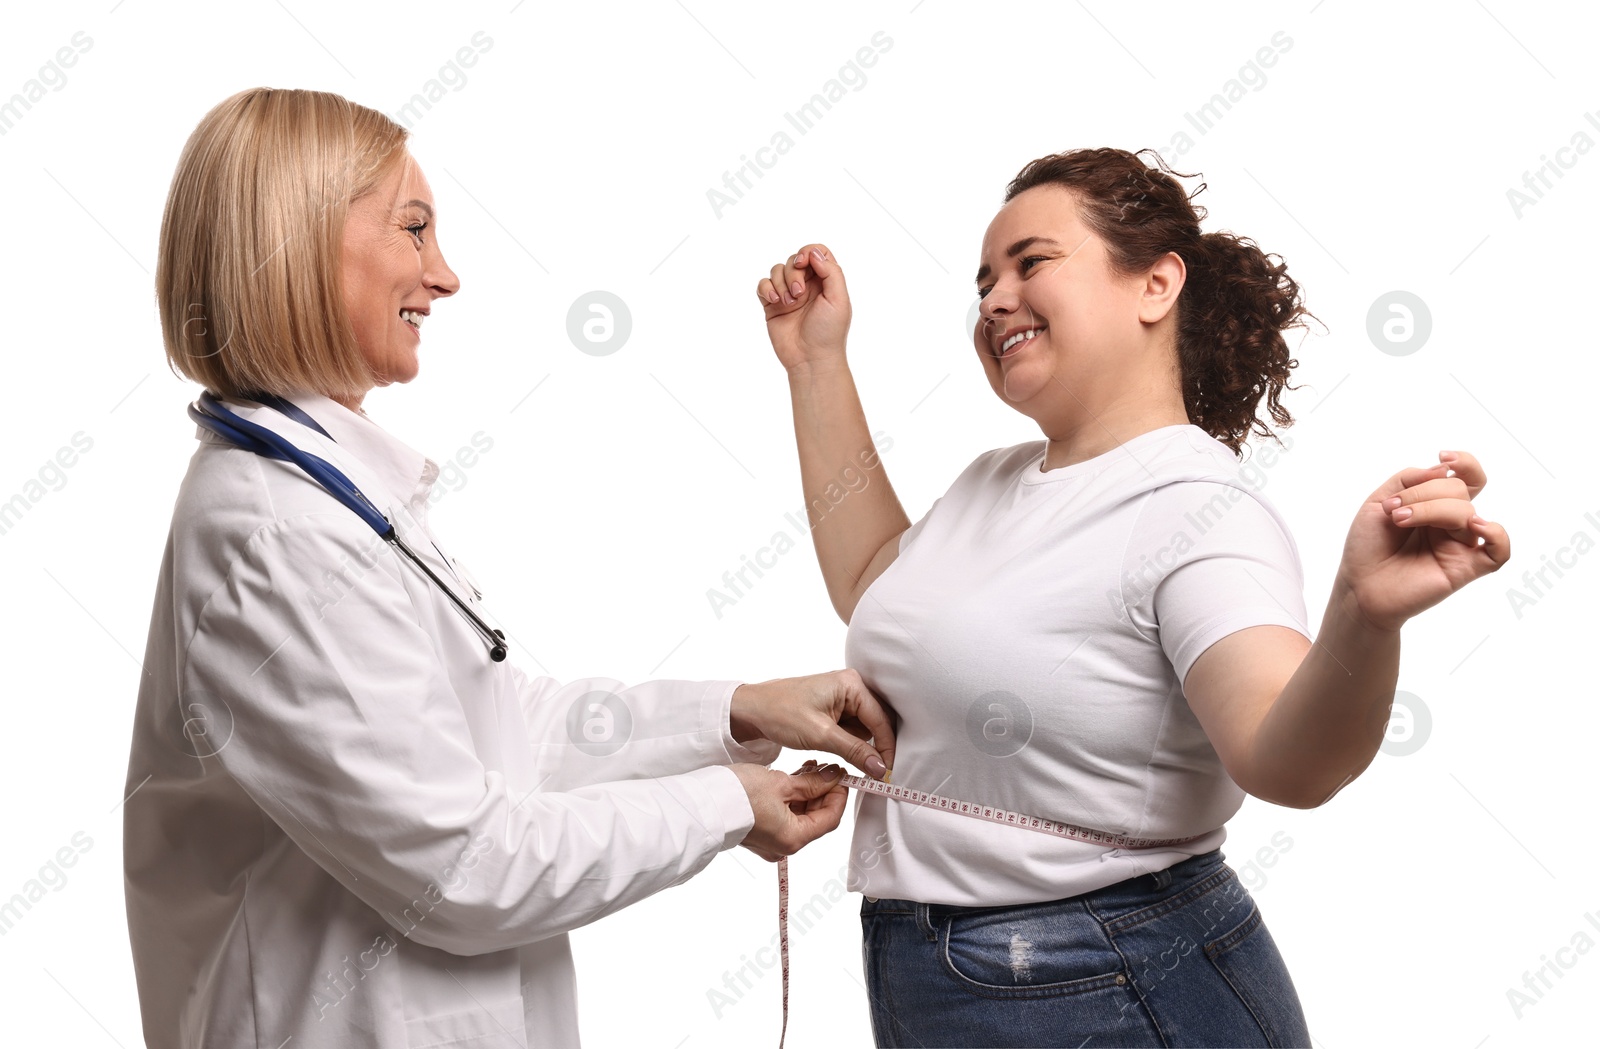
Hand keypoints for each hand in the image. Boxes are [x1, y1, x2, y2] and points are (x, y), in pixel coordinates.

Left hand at [730, 669, 894, 778]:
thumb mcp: (820, 735)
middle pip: (877, 722)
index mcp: (851, 684)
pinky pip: (852, 729)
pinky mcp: (834, 709)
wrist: (751, 710)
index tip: (886, 773)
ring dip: (861, 747)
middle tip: (876, 773)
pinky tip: (842, 754)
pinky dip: (850, 744)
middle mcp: (851, 686)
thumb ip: (854, 751)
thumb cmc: (780, 713)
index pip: (881, 719)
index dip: (886, 748)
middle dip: (875, 748)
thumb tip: (880, 767)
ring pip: (865, 728)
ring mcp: (843, 697)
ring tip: (853, 763)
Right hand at [730, 762, 849, 861]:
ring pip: (801, 815)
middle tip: (829, 769)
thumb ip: (812, 782)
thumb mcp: (781, 783)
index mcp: (793, 838)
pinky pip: (786, 815)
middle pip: (816, 818)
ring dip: (809, 792)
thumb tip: (832, 777)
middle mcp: (783, 844)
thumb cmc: (737, 795)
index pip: (830, 819)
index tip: (842, 778)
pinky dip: (793, 798)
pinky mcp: (761, 830)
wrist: (704, 801)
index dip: (839, 796)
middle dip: (824, 792)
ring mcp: (771, 839)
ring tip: (812, 768)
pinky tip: (796, 778)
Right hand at [754, 243, 851, 371]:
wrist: (811, 359)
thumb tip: (813, 253)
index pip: (816, 252)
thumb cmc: (829, 332)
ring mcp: (788, 294)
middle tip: (798, 294)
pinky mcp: (772, 306)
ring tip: (788, 303)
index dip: (808, 252)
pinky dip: (766, 289)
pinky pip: (762, 285)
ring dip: (780, 283)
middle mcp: (806, 285)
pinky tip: (775, 301)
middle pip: (794, 259)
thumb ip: (831, 272)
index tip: (804, 264)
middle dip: (793, 272)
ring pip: (776, 270)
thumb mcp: (839, 299)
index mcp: (825, 281)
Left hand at [1335, 449, 1510, 631]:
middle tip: (1394, 511)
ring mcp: (1459, 545)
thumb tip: (1444, 469)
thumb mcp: (1378, 502)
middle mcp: (1451, 523)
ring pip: (1467, 513)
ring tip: (1399, 520)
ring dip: (1431, 509)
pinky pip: (1499, 552)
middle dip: (1424, 493)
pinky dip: (1497, 535)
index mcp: (1434, 504)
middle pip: (1459, 490)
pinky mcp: (1465, 568)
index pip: (1464, 477)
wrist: (1359, 586)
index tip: (1443, 456)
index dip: (1464, 462)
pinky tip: (1475, 525)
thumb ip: (1408, 480)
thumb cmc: (1367, 547)